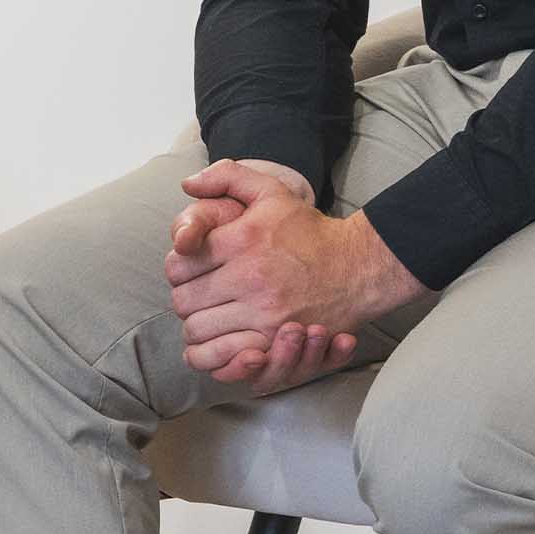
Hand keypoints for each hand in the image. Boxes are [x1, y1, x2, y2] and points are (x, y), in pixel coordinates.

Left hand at [165, 160, 419, 391]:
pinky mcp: (277, 339)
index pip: (178, 266)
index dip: (177, 270)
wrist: (358, 266)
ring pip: (199, 331)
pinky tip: (218, 343)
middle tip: (199, 296)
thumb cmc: (308, 229)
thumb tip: (187, 185)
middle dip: (185, 299)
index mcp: (241, 240)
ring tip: (209, 318)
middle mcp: (249, 277)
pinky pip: (225, 357)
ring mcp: (264, 312)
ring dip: (197, 327)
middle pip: (184, 302)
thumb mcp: (270, 190)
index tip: (190, 271)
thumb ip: (226, 176)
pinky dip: (214, 355)